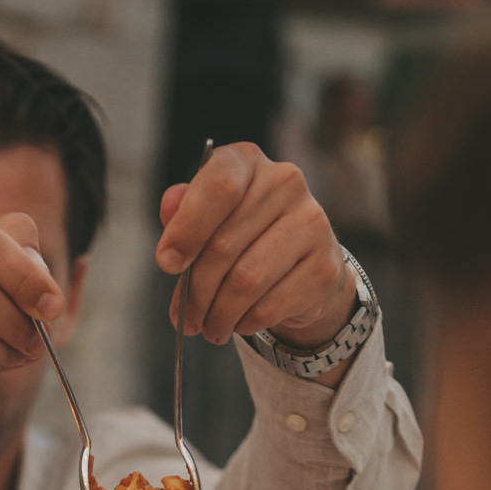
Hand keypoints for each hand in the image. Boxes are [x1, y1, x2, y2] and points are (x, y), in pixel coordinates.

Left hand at [156, 144, 352, 352]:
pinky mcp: (323, 268)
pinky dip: (244, 323)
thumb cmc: (244, 239)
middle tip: (185, 317)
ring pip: (245, 282)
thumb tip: (169, 209)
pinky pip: (268, 307)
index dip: (187, 227)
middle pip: (223, 245)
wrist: (302, 267)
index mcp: (248, 162)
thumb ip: (184, 213)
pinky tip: (238, 323)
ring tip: (209, 328)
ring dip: (218, 315)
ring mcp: (311, 224)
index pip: (219, 184)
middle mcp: (285, 183)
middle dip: (195, 292)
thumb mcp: (208, 219)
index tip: (167, 263)